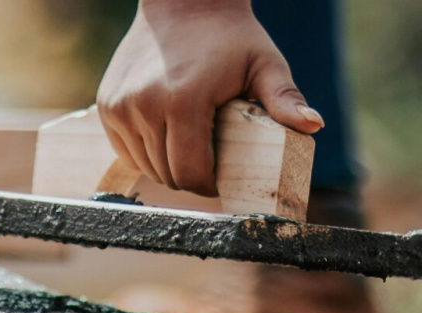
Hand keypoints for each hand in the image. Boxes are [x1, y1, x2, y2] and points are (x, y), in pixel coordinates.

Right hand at [96, 0, 322, 195]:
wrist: (181, 3)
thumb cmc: (229, 36)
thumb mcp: (264, 65)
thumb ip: (284, 98)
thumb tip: (313, 125)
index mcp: (183, 101)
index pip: (191, 173)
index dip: (209, 185)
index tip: (222, 178)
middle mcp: (143, 106)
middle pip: (167, 173)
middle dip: (190, 177)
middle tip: (209, 163)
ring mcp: (120, 107)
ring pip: (145, 166)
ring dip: (167, 165)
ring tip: (188, 147)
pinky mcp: (107, 106)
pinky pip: (126, 150)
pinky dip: (145, 152)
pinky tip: (165, 135)